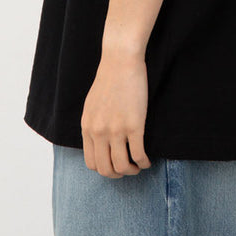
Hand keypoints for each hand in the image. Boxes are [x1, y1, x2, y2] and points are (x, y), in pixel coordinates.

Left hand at [81, 48, 152, 177]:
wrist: (120, 61)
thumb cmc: (109, 79)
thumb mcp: (91, 105)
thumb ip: (93, 125)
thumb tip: (98, 141)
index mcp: (87, 128)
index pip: (91, 163)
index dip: (105, 170)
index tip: (115, 165)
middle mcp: (99, 132)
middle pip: (106, 170)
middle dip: (118, 175)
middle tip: (128, 169)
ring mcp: (116, 130)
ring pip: (122, 166)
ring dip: (132, 171)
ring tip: (139, 165)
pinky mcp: (133, 125)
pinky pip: (138, 155)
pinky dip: (144, 162)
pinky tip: (147, 160)